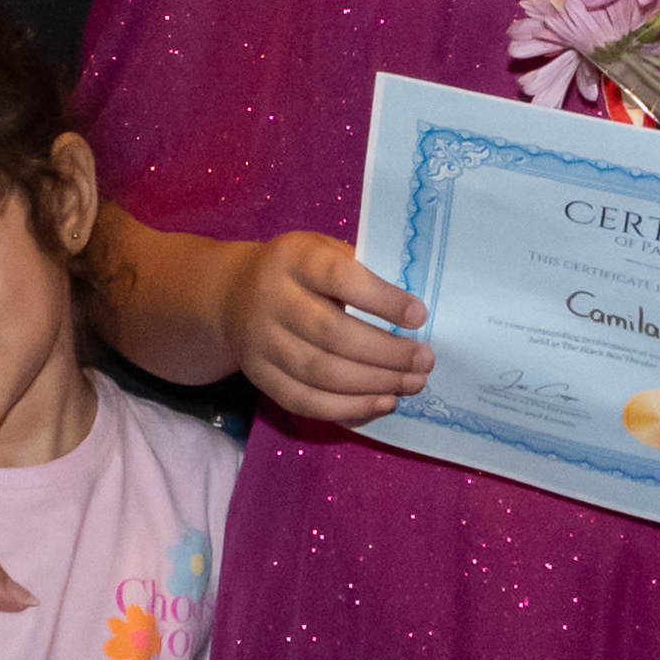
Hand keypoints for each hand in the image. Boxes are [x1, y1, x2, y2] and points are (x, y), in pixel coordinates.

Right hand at [229, 232, 433, 424]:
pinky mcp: (260, 376)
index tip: (419, 316)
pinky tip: (382, 403)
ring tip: (412, 383)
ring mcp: (262, 342)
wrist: (234, 296)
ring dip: (374, 384)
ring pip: (321, 373)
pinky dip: (348, 408)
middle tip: (425, 360)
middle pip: (332, 334)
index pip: (341, 278)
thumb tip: (412, 313)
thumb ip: (361, 270)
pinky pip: (305, 402)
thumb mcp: (323, 250)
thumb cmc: (299, 272)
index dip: (382, 300)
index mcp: (295, 258)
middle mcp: (272, 299)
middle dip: (386, 352)